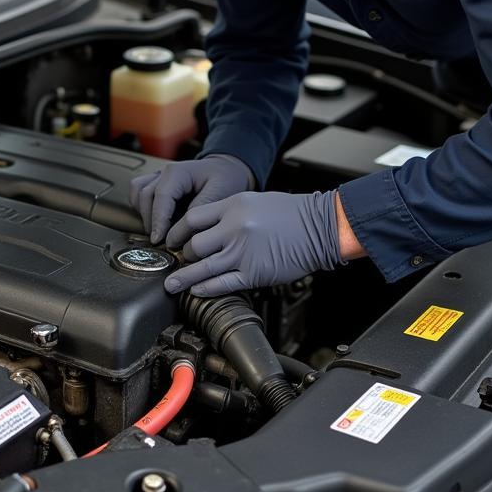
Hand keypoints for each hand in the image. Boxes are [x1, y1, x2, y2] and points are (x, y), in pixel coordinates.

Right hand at [129, 154, 253, 244]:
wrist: (226, 170)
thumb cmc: (226, 179)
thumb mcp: (221, 193)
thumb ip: (200, 209)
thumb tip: (183, 229)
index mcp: (179, 172)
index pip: (161, 196)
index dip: (158, 220)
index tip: (158, 240)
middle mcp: (164, 172)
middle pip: (145, 197)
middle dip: (151, 222)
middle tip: (162, 242)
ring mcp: (158, 177)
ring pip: (138, 194)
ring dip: (144, 215)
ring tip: (160, 231)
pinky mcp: (155, 184)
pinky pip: (138, 193)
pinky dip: (142, 208)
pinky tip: (156, 221)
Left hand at [163, 190, 343, 297]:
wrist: (320, 227)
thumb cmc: (291, 214)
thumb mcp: (254, 201)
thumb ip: (227, 212)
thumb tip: (205, 229)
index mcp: (233, 206)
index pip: (192, 219)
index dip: (176, 232)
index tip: (171, 240)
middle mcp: (235, 228)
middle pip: (194, 245)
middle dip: (184, 255)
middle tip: (179, 262)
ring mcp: (243, 252)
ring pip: (203, 267)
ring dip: (184, 277)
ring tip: (172, 285)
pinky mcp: (254, 273)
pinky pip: (222, 284)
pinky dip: (206, 288)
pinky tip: (197, 290)